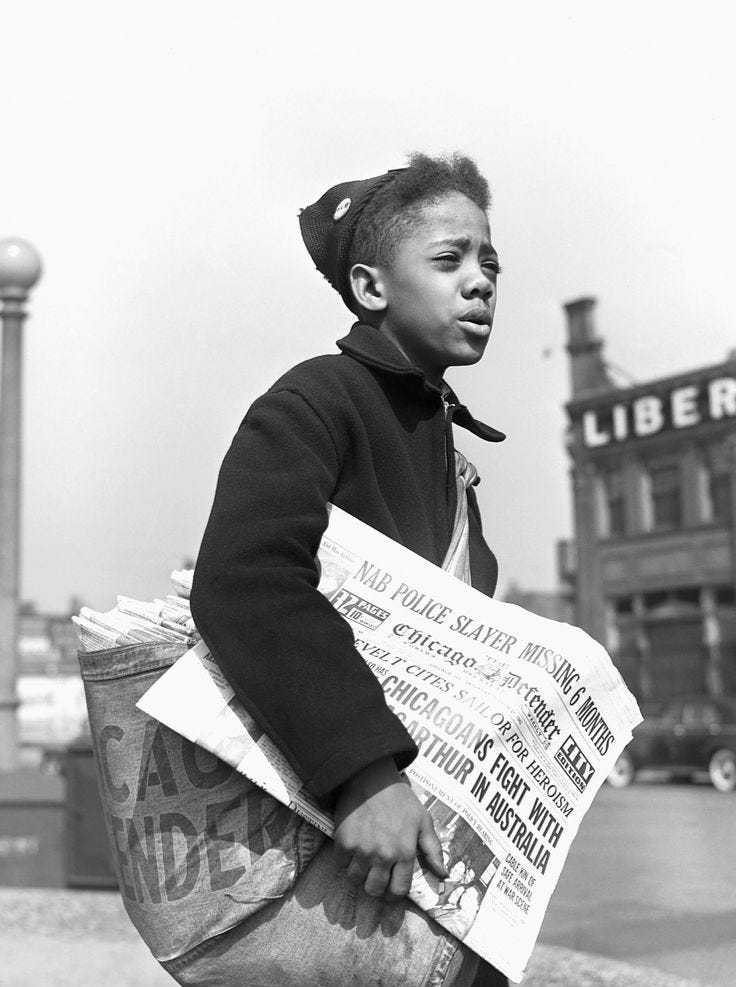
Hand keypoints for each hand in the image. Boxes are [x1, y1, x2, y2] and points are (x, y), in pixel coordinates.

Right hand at [333, 757, 447, 900]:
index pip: (399, 890)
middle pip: (375, 890)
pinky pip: (341, 864)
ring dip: (360, 875)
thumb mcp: (423, 821)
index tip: (392, 888)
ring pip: (356, 880)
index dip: (395, 894)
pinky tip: (353, 848)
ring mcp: (361, 850)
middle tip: (376, 876)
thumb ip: (433, 850)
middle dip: (377, 887)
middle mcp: (383, 855)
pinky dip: (345, 860)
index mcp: (405, 852)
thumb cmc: (400, 798)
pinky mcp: (343, 842)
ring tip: (364, 862)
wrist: (371, 777)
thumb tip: (443, 875)